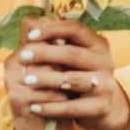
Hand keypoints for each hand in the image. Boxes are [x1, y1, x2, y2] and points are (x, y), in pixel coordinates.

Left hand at [2, 17, 129, 129]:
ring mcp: (105, 85)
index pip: (76, 29)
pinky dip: (51, 107)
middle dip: (45, 54)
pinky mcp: (100, 106)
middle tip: (23, 56)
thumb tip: (29, 22)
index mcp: (98, 44)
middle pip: (73, 54)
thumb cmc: (82, 74)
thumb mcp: (77, 56)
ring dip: (47, 79)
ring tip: (27, 79)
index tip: (31, 36)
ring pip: (72, 80)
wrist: (106, 107)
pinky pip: (72, 107)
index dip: (52, 30)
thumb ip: (58, 42)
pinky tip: (34, 107)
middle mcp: (105, 61)